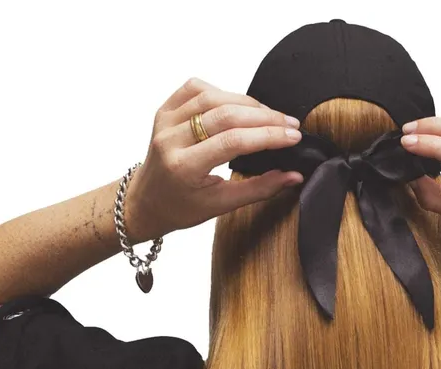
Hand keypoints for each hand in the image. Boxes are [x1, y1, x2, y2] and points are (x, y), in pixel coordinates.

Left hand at [124, 77, 304, 241]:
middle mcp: (170, 139)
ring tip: (271, 116)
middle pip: (225, 115)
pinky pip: (197, 88)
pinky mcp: (164, 109)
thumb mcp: (221, 205)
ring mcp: (165, 121)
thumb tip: (294, 176)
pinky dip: (223, 92)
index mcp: (183, 167)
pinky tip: (239, 105)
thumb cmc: (182, 207)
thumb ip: (259, 188)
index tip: (292, 136)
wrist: (146, 200)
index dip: (267, 136)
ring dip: (248, 103)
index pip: (233, 142)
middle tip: (289, 124)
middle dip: (264, 117)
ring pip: (213, 96)